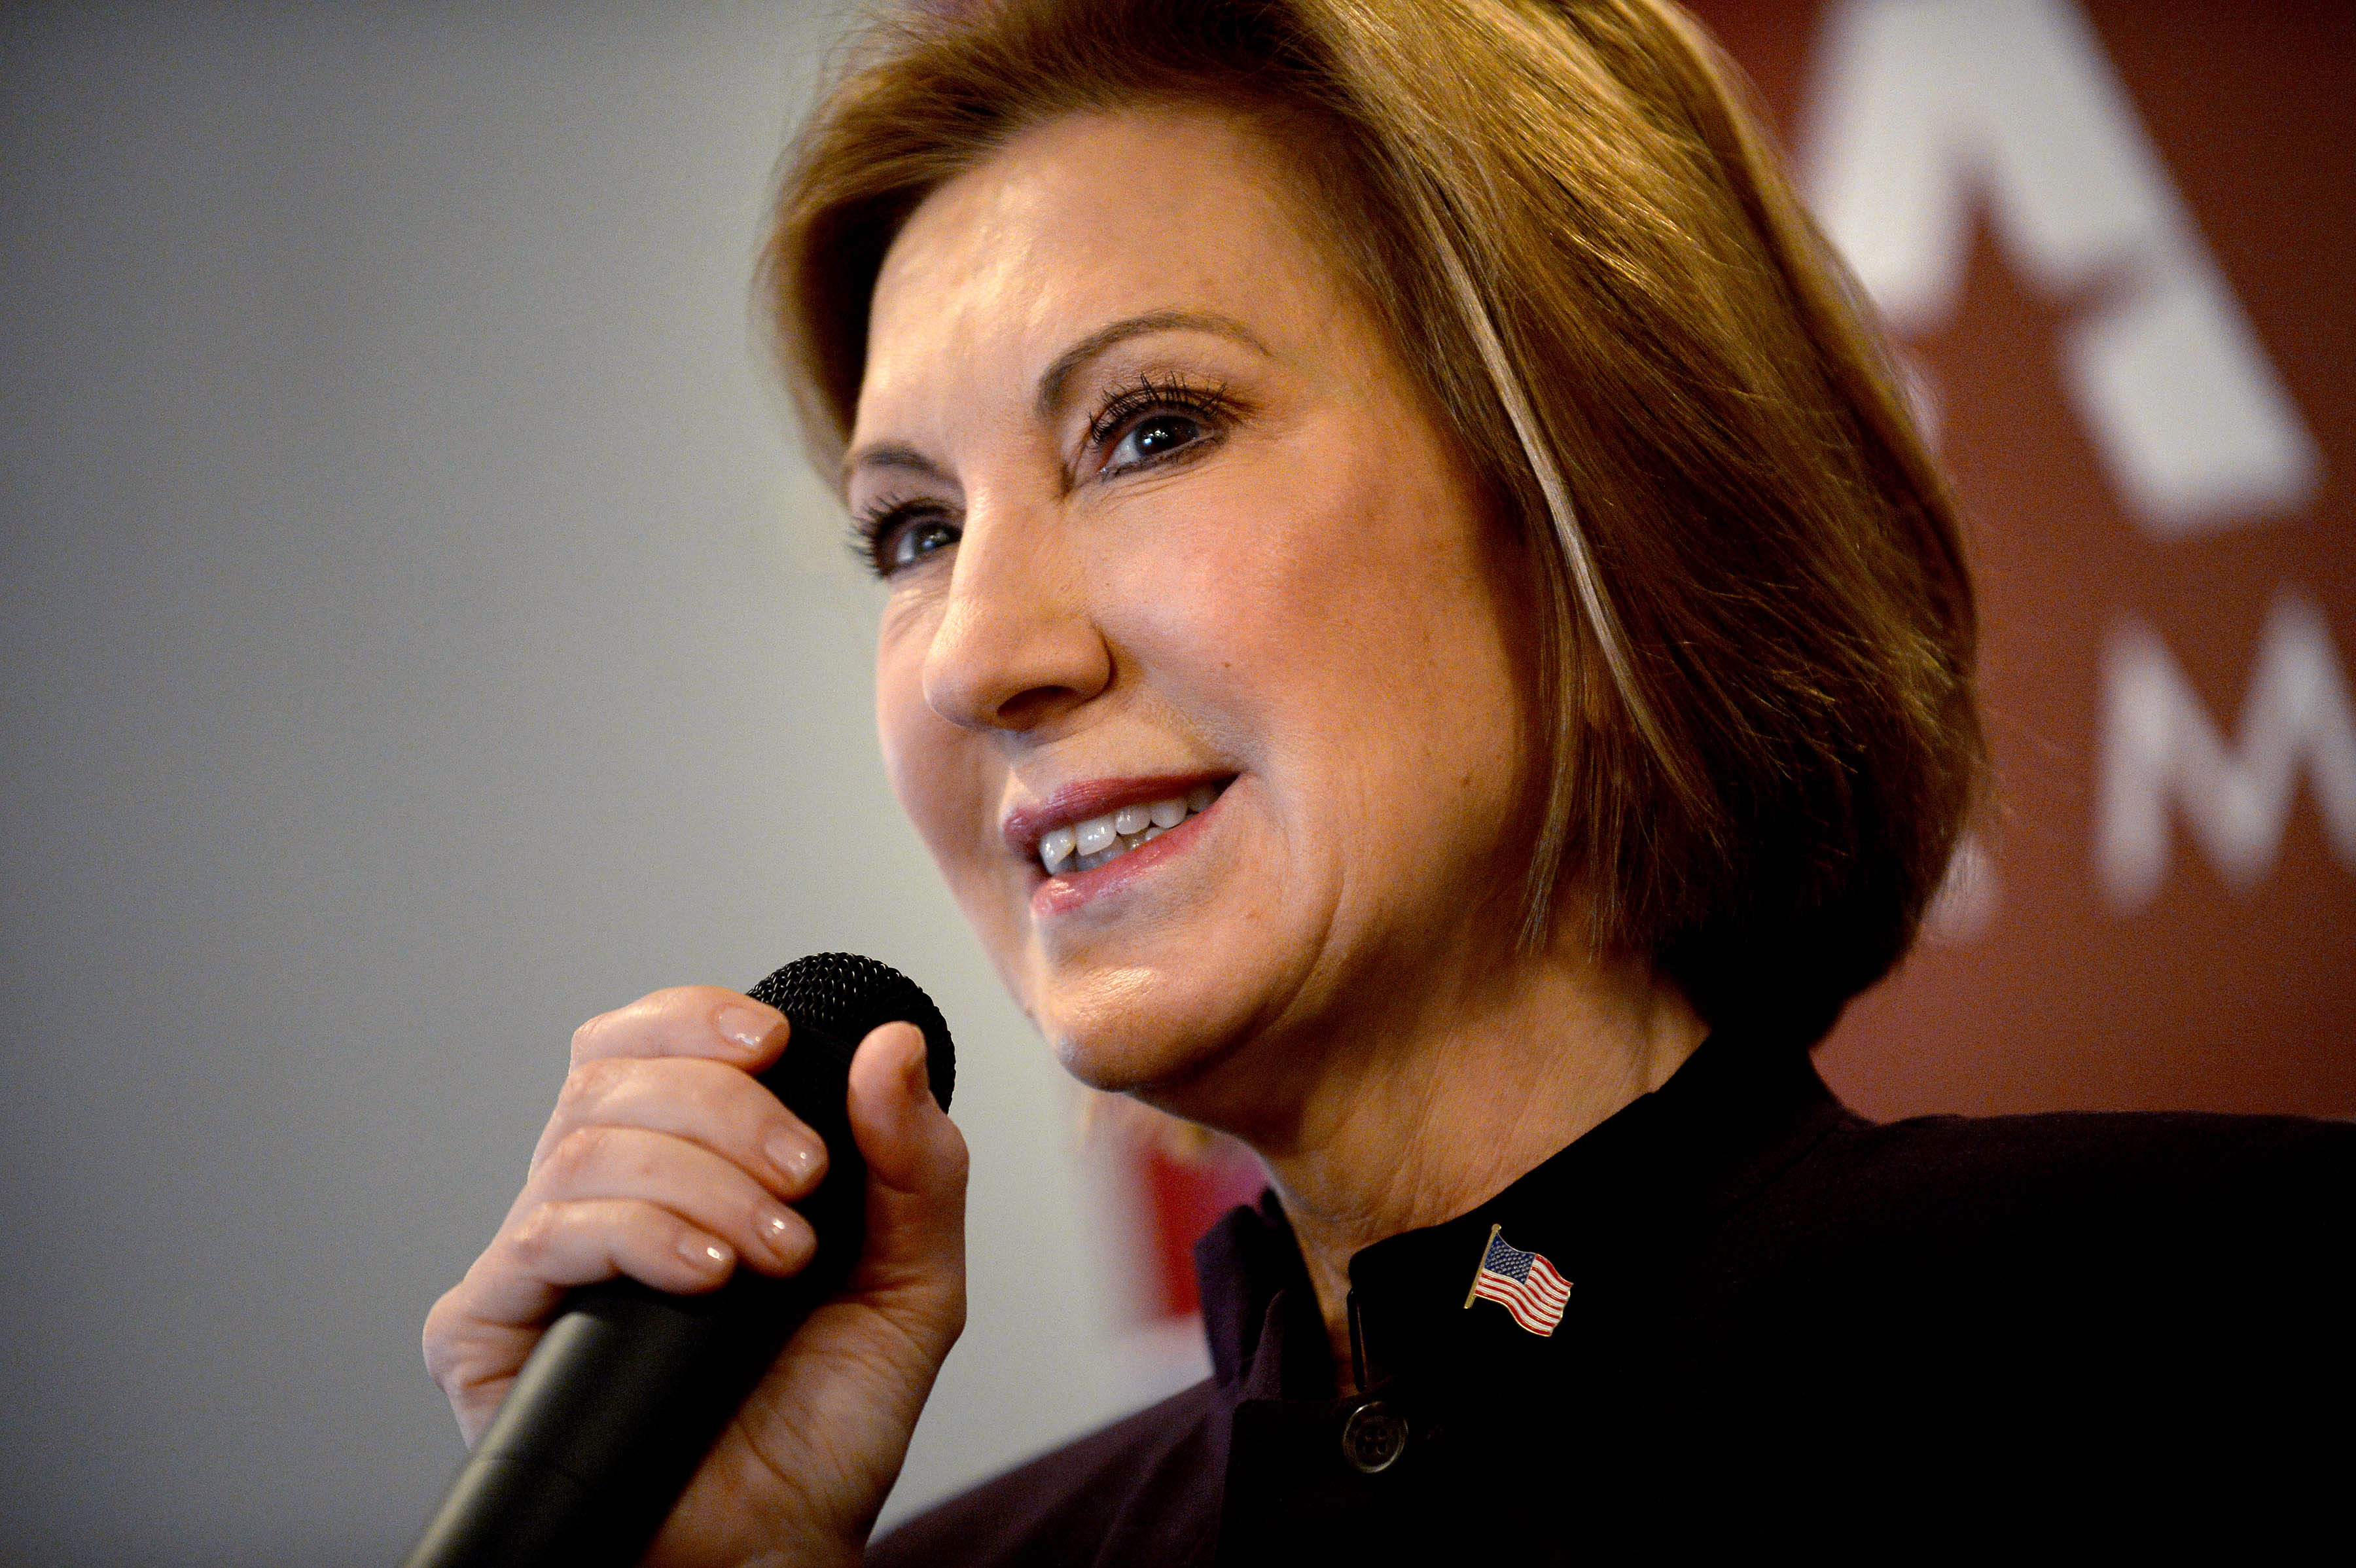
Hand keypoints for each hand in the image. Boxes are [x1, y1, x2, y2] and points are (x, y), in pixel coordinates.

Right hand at [421, 987, 968, 1565]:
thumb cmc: (825, 1431)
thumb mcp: (909, 1287)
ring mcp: (537, 1265)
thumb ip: (916, 1166)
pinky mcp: (486, 1332)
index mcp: (676, 1168)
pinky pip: (541, 1235)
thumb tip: (893, 1046)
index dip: (695, 1017)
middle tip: (805, 1176)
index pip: (644, 1042)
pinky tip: (706, 1276)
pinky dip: (638, 1235)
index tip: (774, 1040)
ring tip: (776, 1254)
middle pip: (612, 1076)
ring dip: (700, 1178)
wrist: (773, 1552)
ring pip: (582, 1145)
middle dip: (726, 1106)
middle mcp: (594, 1202)